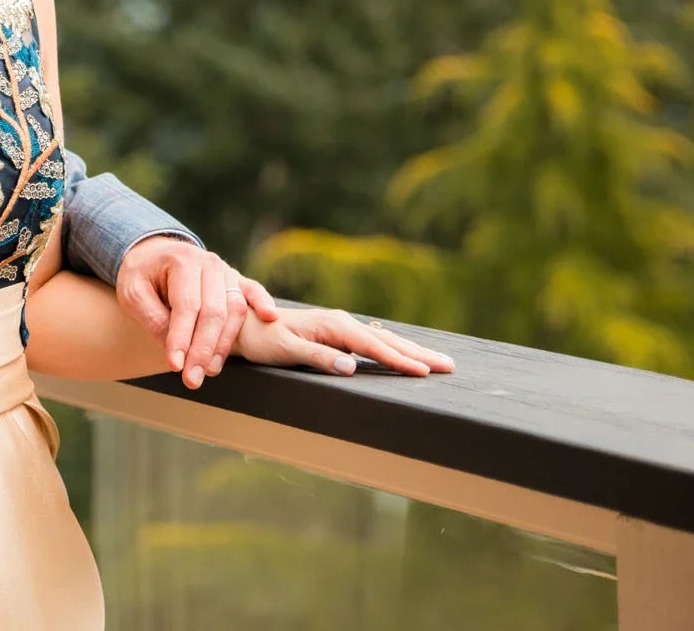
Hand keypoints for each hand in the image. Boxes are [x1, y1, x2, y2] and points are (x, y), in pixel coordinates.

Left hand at [116, 236, 280, 388]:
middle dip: (203, 350)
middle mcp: (208, 264)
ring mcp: (225, 271)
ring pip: (234, 309)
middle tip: (192, 379)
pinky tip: (269, 318)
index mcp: (182, 261)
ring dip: (224, 343)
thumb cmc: (141, 274)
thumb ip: (151, 317)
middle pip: (213, 311)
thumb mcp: (132, 292)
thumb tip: (174, 348)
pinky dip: (262, 303)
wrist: (154, 253)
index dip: (182, 337)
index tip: (175, 365)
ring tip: (209, 371)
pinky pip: (253, 290)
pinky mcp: (235, 280)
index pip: (186, 305)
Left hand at [234, 307, 454, 376]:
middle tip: (449, 366)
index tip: (424, 371)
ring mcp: (340, 327)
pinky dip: (393, 348)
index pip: (374, 347)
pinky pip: (372, 342)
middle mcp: (340, 323)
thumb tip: (351, 367)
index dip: (400, 360)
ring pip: (383, 339)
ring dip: (410, 350)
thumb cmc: (263, 339)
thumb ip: (319, 358)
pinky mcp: (337, 334)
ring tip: (437, 361)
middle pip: (387, 340)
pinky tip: (404, 354)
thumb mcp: (287, 351)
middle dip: (418, 354)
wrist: (245, 324)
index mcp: (333, 325)